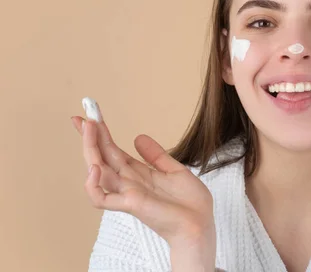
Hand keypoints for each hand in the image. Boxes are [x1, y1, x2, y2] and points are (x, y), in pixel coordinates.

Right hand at [71, 97, 215, 252]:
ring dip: (90, 149)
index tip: (91, 114)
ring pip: (97, 171)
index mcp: (138, 173)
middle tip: (80, 117)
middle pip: (101, 156)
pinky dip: (93, 184)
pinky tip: (95, 167)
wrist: (200, 224)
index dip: (101, 133)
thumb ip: (156, 156)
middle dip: (89, 136)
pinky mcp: (130, 204)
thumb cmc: (190, 203)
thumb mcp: (175, 170)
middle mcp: (128, 182)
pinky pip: (101, 198)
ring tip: (89, 129)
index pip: (113, 150)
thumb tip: (138, 137)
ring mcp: (127, 193)